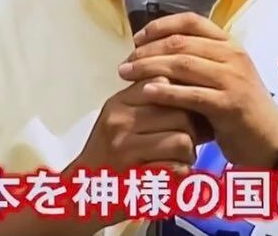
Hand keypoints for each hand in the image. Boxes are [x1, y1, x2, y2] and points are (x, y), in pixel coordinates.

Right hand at [72, 77, 209, 175]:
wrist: (84, 193)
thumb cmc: (109, 153)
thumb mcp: (121, 118)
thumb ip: (149, 100)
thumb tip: (192, 88)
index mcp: (119, 104)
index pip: (164, 83)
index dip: (183, 98)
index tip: (186, 112)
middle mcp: (120, 122)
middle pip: (180, 113)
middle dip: (193, 131)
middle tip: (186, 143)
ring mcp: (126, 149)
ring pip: (182, 141)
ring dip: (189, 154)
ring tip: (179, 159)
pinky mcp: (135, 176)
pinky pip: (176, 168)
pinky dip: (182, 173)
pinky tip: (173, 174)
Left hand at [119, 12, 277, 167]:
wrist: (271, 138)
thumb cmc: (240, 106)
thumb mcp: (223, 75)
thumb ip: (198, 61)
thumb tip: (156, 52)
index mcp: (229, 44)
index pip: (191, 21)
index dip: (160, 26)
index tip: (138, 38)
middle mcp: (232, 55)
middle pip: (181, 42)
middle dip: (147, 50)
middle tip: (125, 61)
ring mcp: (232, 79)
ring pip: (183, 64)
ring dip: (149, 67)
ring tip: (126, 73)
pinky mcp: (229, 104)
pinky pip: (191, 94)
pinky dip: (166, 92)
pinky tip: (146, 91)